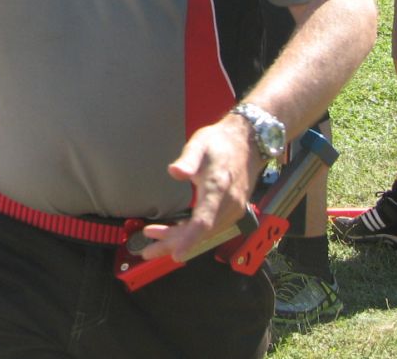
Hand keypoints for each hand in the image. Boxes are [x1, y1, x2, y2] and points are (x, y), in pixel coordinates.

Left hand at [135, 113, 258, 261]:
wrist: (248, 142)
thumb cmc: (220, 142)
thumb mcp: (200, 143)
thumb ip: (188, 159)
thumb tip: (174, 172)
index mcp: (218, 187)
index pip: (204, 221)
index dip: (189, 239)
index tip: (176, 254)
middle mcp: (229, 203)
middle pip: (201, 233)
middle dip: (174, 243)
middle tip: (148, 250)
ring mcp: (233, 209)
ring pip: (206, 234)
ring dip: (181, 239)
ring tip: (155, 240)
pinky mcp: (233, 211)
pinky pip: (212, 229)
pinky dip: (193, 234)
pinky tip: (176, 232)